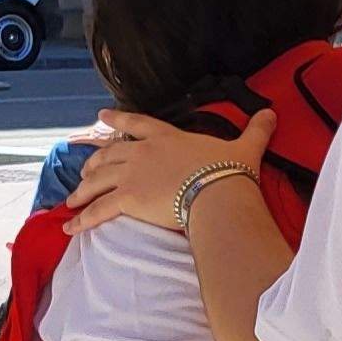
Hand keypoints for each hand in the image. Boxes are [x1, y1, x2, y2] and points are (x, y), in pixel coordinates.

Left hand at [63, 108, 270, 234]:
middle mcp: (142, 152)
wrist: (217, 192)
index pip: (137, 124)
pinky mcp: (127, 199)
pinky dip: (82, 219)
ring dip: (82, 190)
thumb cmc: (228, 170)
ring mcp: (131, 175)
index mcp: (166, 137)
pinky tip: (69, 227)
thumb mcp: (245, 146)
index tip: (100, 117)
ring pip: (97, 180)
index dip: (117, 120)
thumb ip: (256, 130)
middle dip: (93, 162)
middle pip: (108, 154)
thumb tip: (272, 113)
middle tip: (83, 171)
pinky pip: (98, 210)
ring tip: (72, 199)